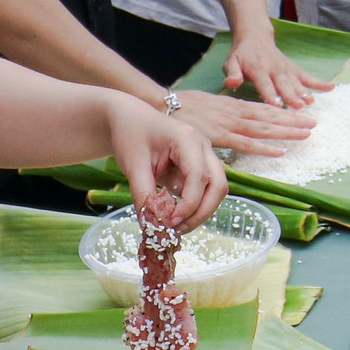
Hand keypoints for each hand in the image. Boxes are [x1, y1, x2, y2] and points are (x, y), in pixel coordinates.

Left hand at [104, 92, 226, 230]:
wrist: (131, 119)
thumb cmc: (132, 135)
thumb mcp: (133, 166)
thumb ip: (143, 195)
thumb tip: (151, 226)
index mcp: (188, 139)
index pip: (199, 177)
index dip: (189, 205)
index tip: (170, 223)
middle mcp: (203, 146)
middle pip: (218, 186)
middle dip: (201, 213)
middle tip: (177, 230)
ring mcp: (204, 155)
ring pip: (216, 190)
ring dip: (200, 211)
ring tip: (175, 226)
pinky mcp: (199, 166)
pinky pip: (206, 190)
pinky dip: (194, 206)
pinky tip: (175, 215)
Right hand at [171, 89, 318, 158]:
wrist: (162, 105)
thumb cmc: (184, 107)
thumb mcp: (210, 105)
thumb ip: (225, 113)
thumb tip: (235, 119)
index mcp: (234, 105)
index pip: (264, 108)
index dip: (284, 111)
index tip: (302, 112)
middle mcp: (235, 113)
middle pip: (269, 116)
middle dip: (292, 119)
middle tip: (314, 122)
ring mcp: (229, 124)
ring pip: (263, 128)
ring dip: (286, 131)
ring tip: (306, 133)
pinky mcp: (219, 136)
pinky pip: (245, 144)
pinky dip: (263, 148)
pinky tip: (280, 151)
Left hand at [223, 33, 331, 109]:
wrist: (255, 37)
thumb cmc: (241, 55)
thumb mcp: (230, 62)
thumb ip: (231, 73)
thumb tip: (232, 82)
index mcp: (257, 69)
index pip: (264, 84)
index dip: (270, 95)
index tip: (276, 106)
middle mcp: (274, 68)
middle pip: (283, 84)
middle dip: (291, 95)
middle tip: (298, 107)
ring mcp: (286, 68)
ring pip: (296, 81)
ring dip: (304, 91)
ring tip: (311, 102)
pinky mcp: (294, 69)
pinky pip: (307, 76)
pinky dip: (319, 82)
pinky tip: (330, 88)